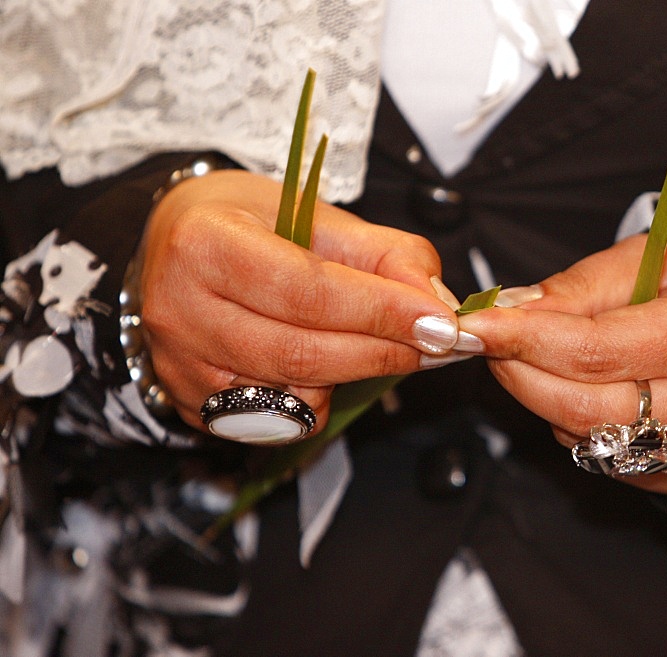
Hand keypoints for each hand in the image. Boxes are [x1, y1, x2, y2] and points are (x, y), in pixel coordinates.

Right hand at [139, 170, 459, 434]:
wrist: (182, 244)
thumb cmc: (252, 223)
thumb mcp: (322, 216)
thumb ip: (387, 254)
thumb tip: (437, 302)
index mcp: (204, 244)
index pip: (308, 290)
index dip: (381, 311)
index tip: (440, 322)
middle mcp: (178, 310)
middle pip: (302, 352)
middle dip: (384, 351)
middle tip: (438, 343)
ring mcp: (180, 365)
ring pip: (295, 394)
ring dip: (357, 373)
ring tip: (383, 342)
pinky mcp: (192, 405)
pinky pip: (281, 420)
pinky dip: (319, 396)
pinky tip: (327, 361)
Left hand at [457, 233, 666, 493]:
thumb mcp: (658, 258)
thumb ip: (582, 285)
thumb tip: (514, 310)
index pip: (595, 350)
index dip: (525, 339)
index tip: (478, 325)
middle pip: (580, 405)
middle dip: (516, 371)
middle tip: (488, 339)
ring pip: (582, 434)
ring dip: (536, 394)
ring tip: (527, 353)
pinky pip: (597, 454)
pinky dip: (569, 419)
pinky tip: (573, 385)